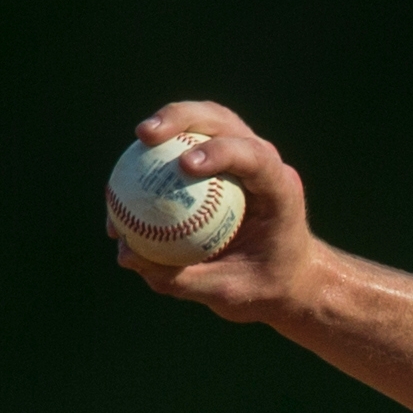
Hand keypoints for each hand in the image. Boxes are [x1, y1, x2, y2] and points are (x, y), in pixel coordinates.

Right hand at [114, 101, 331, 326]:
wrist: (286, 279)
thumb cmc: (264, 286)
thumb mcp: (228, 294)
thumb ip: (180, 278)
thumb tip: (126, 256)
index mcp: (281, 191)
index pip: (256, 157)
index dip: (221, 152)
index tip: (185, 165)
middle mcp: (264, 164)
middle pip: (223, 121)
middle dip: (183, 117)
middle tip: (146, 136)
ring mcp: (243, 155)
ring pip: (203, 120)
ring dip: (168, 121)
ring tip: (139, 137)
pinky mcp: (221, 159)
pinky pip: (185, 145)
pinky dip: (159, 154)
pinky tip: (128, 174)